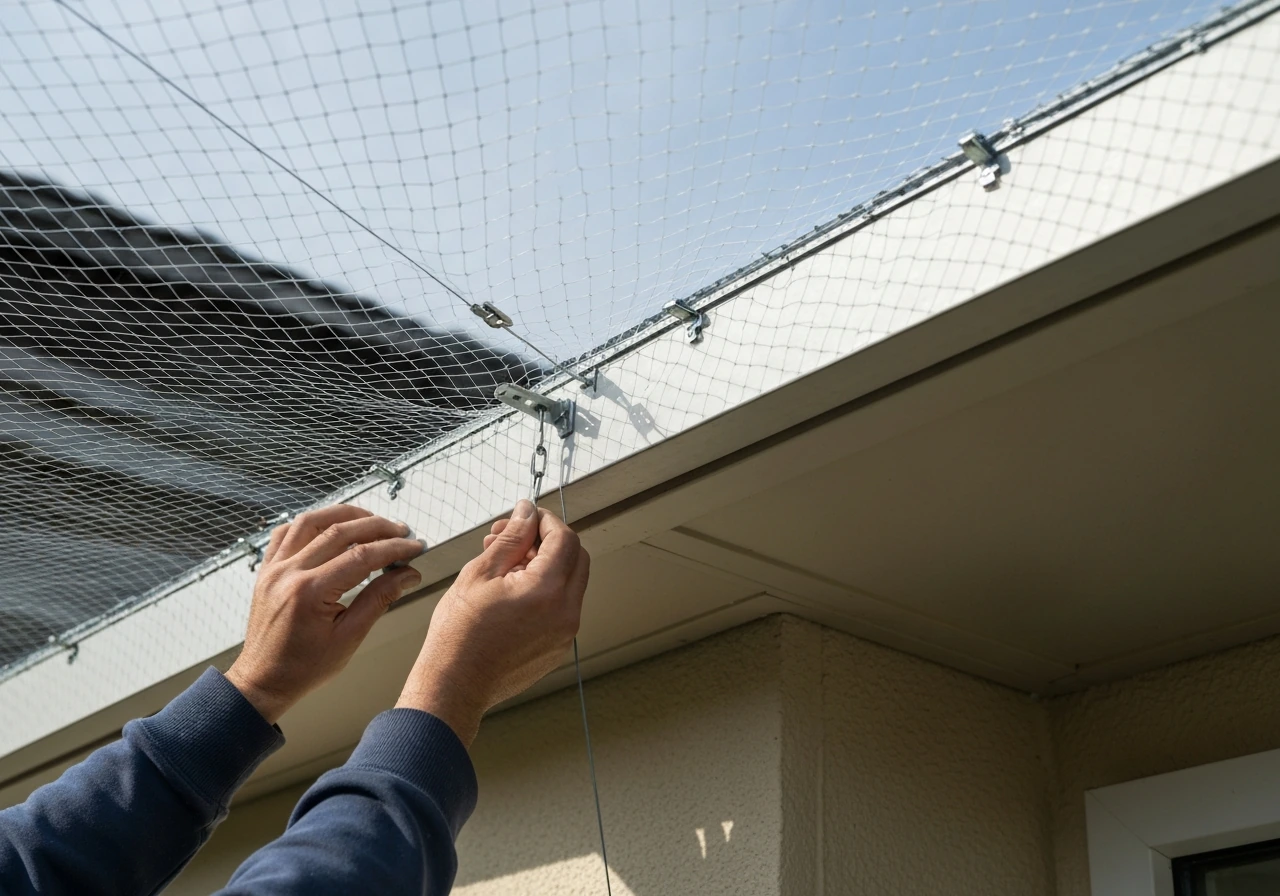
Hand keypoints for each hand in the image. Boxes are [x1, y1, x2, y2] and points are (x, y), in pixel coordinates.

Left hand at [227, 505, 424, 723]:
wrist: (263, 681)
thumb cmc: (303, 667)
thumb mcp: (349, 637)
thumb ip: (379, 599)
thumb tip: (408, 575)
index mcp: (310, 592)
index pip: (362, 556)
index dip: (394, 548)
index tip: (414, 547)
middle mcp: (288, 573)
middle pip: (339, 531)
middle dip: (377, 527)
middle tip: (402, 532)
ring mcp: (274, 568)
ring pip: (310, 521)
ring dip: (344, 515)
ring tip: (371, 520)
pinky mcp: (267, 569)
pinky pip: (286, 532)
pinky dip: (310, 523)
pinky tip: (330, 526)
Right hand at [396, 499, 588, 745]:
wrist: (455, 685)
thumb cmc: (459, 634)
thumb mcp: (480, 573)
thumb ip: (511, 538)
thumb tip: (527, 512)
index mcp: (548, 590)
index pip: (564, 538)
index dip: (544, 521)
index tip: (524, 517)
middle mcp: (566, 612)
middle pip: (575, 557)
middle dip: (546, 540)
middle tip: (511, 539)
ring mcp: (565, 633)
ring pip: (569, 582)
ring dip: (544, 565)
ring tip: (503, 566)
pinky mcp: (558, 646)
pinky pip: (562, 607)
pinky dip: (544, 591)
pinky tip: (511, 593)